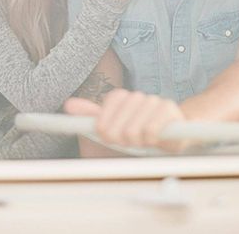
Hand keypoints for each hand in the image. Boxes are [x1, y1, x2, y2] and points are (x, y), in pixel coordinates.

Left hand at [65, 89, 187, 151]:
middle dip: (122, 138)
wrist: (168, 141)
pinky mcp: (169, 110)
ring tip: (143, 142)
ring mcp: (154, 101)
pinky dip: (150, 139)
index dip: (106, 126)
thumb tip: (69, 104)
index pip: (107, 108)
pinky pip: (152, 128)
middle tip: (129, 143)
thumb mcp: (109, 128)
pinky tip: (154, 139)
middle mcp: (137, 96)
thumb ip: (90, 117)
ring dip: (137, 140)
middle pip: (120, 122)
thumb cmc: (134, 137)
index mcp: (121, 98)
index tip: (108, 137)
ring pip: (135, 126)